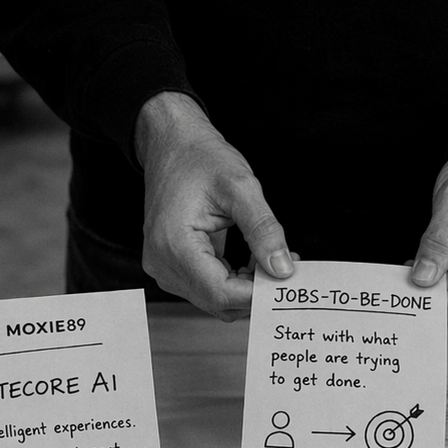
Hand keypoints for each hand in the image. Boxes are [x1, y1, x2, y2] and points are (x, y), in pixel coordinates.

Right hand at [136, 93, 292, 320]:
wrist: (171, 145)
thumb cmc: (199, 158)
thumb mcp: (240, 186)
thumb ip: (263, 229)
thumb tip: (283, 268)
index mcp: (173, 244)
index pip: (221, 293)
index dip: (257, 294)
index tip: (285, 279)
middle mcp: (162, 263)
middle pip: (218, 302)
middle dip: (255, 291)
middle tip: (284, 264)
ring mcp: (164, 268)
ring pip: (215, 300)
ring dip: (246, 287)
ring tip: (267, 257)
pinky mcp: (171, 267)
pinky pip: (207, 289)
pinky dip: (233, 281)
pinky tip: (250, 262)